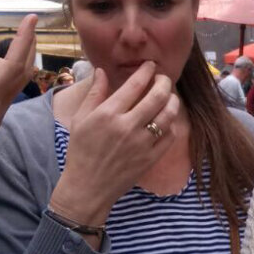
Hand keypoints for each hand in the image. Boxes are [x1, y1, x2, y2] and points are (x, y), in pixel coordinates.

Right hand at [49, 62, 179, 225]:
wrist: (88, 188)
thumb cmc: (80, 152)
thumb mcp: (80, 120)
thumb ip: (94, 94)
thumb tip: (102, 71)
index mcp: (108, 114)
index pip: (134, 85)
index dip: (146, 71)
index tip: (150, 65)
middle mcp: (127, 126)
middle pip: (157, 96)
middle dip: (164, 82)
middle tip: (164, 78)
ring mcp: (142, 143)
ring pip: (168, 115)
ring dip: (173, 101)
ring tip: (170, 96)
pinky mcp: (151, 158)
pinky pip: (170, 136)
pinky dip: (172, 124)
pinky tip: (168, 119)